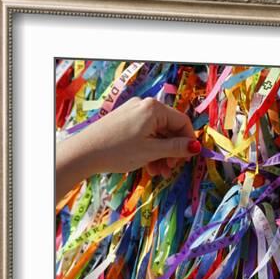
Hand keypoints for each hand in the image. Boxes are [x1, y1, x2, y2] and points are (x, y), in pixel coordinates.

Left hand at [56, 97, 199, 199]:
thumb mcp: (151, 151)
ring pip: (156, 134)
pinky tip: (147, 166)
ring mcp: (132, 113)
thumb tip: (196, 147)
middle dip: (172, 151)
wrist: (83, 153)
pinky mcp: (123, 121)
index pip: (182, 122)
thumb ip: (175, 148)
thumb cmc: (118, 151)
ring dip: (160, 154)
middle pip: (169, 128)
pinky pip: (144, 134)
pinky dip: (149, 149)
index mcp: (154, 108)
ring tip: (157, 172)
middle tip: (170, 169)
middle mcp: (144, 106)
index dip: (188, 141)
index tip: (187, 159)